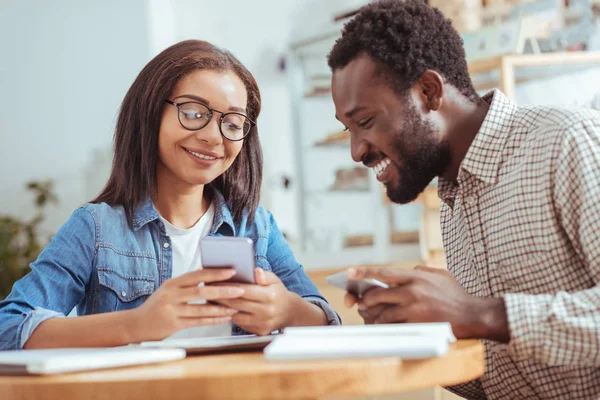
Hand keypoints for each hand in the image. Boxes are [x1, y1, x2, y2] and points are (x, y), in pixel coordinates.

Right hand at [129, 268, 244, 341]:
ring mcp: (172, 310)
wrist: (136, 324)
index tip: (231, 271)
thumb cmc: (157, 305)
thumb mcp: (169, 289)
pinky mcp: (173, 325)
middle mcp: (171, 295)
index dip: (215, 273)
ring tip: (235, 307)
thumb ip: (187, 283)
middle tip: (239, 289)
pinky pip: (197, 322)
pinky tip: (224, 318)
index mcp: (172, 283)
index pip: (197, 275)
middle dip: (223, 290)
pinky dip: (213, 320)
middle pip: (201, 291)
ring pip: (201, 308)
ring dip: (221, 308)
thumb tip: (207, 270)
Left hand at [215, 268, 297, 335]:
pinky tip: (220, 310)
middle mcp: (266, 311)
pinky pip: (239, 323)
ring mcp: (262, 323)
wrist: (290, 312)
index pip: (244, 290)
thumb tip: (255, 271)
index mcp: (269, 296)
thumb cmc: (278, 293)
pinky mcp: (258, 331)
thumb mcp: (275, 280)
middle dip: (220, 297)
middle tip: (207, 290)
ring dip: (221, 308)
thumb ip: (264, 275)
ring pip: (235, 315)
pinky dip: (229, 316)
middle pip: (237, 304)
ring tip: (210, 299)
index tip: (214, 281)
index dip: (228, 286)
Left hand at [344, 266, 508, 340]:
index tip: (349, 273)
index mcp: (415, 276)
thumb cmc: (456, 295)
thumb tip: (408, 270)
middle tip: (361, 303)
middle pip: (378, 293)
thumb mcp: (440, 275)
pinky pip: (393, 325)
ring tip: (371, 316)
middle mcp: (412, 290)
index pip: (383, 272)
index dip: (364, 272)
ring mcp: (413, 307)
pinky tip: (383, 326)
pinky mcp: (416, 323)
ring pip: (383, 311)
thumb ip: (422, 270)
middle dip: (365, 299)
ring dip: (373, 315)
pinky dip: (385, 326)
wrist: (473, 315)